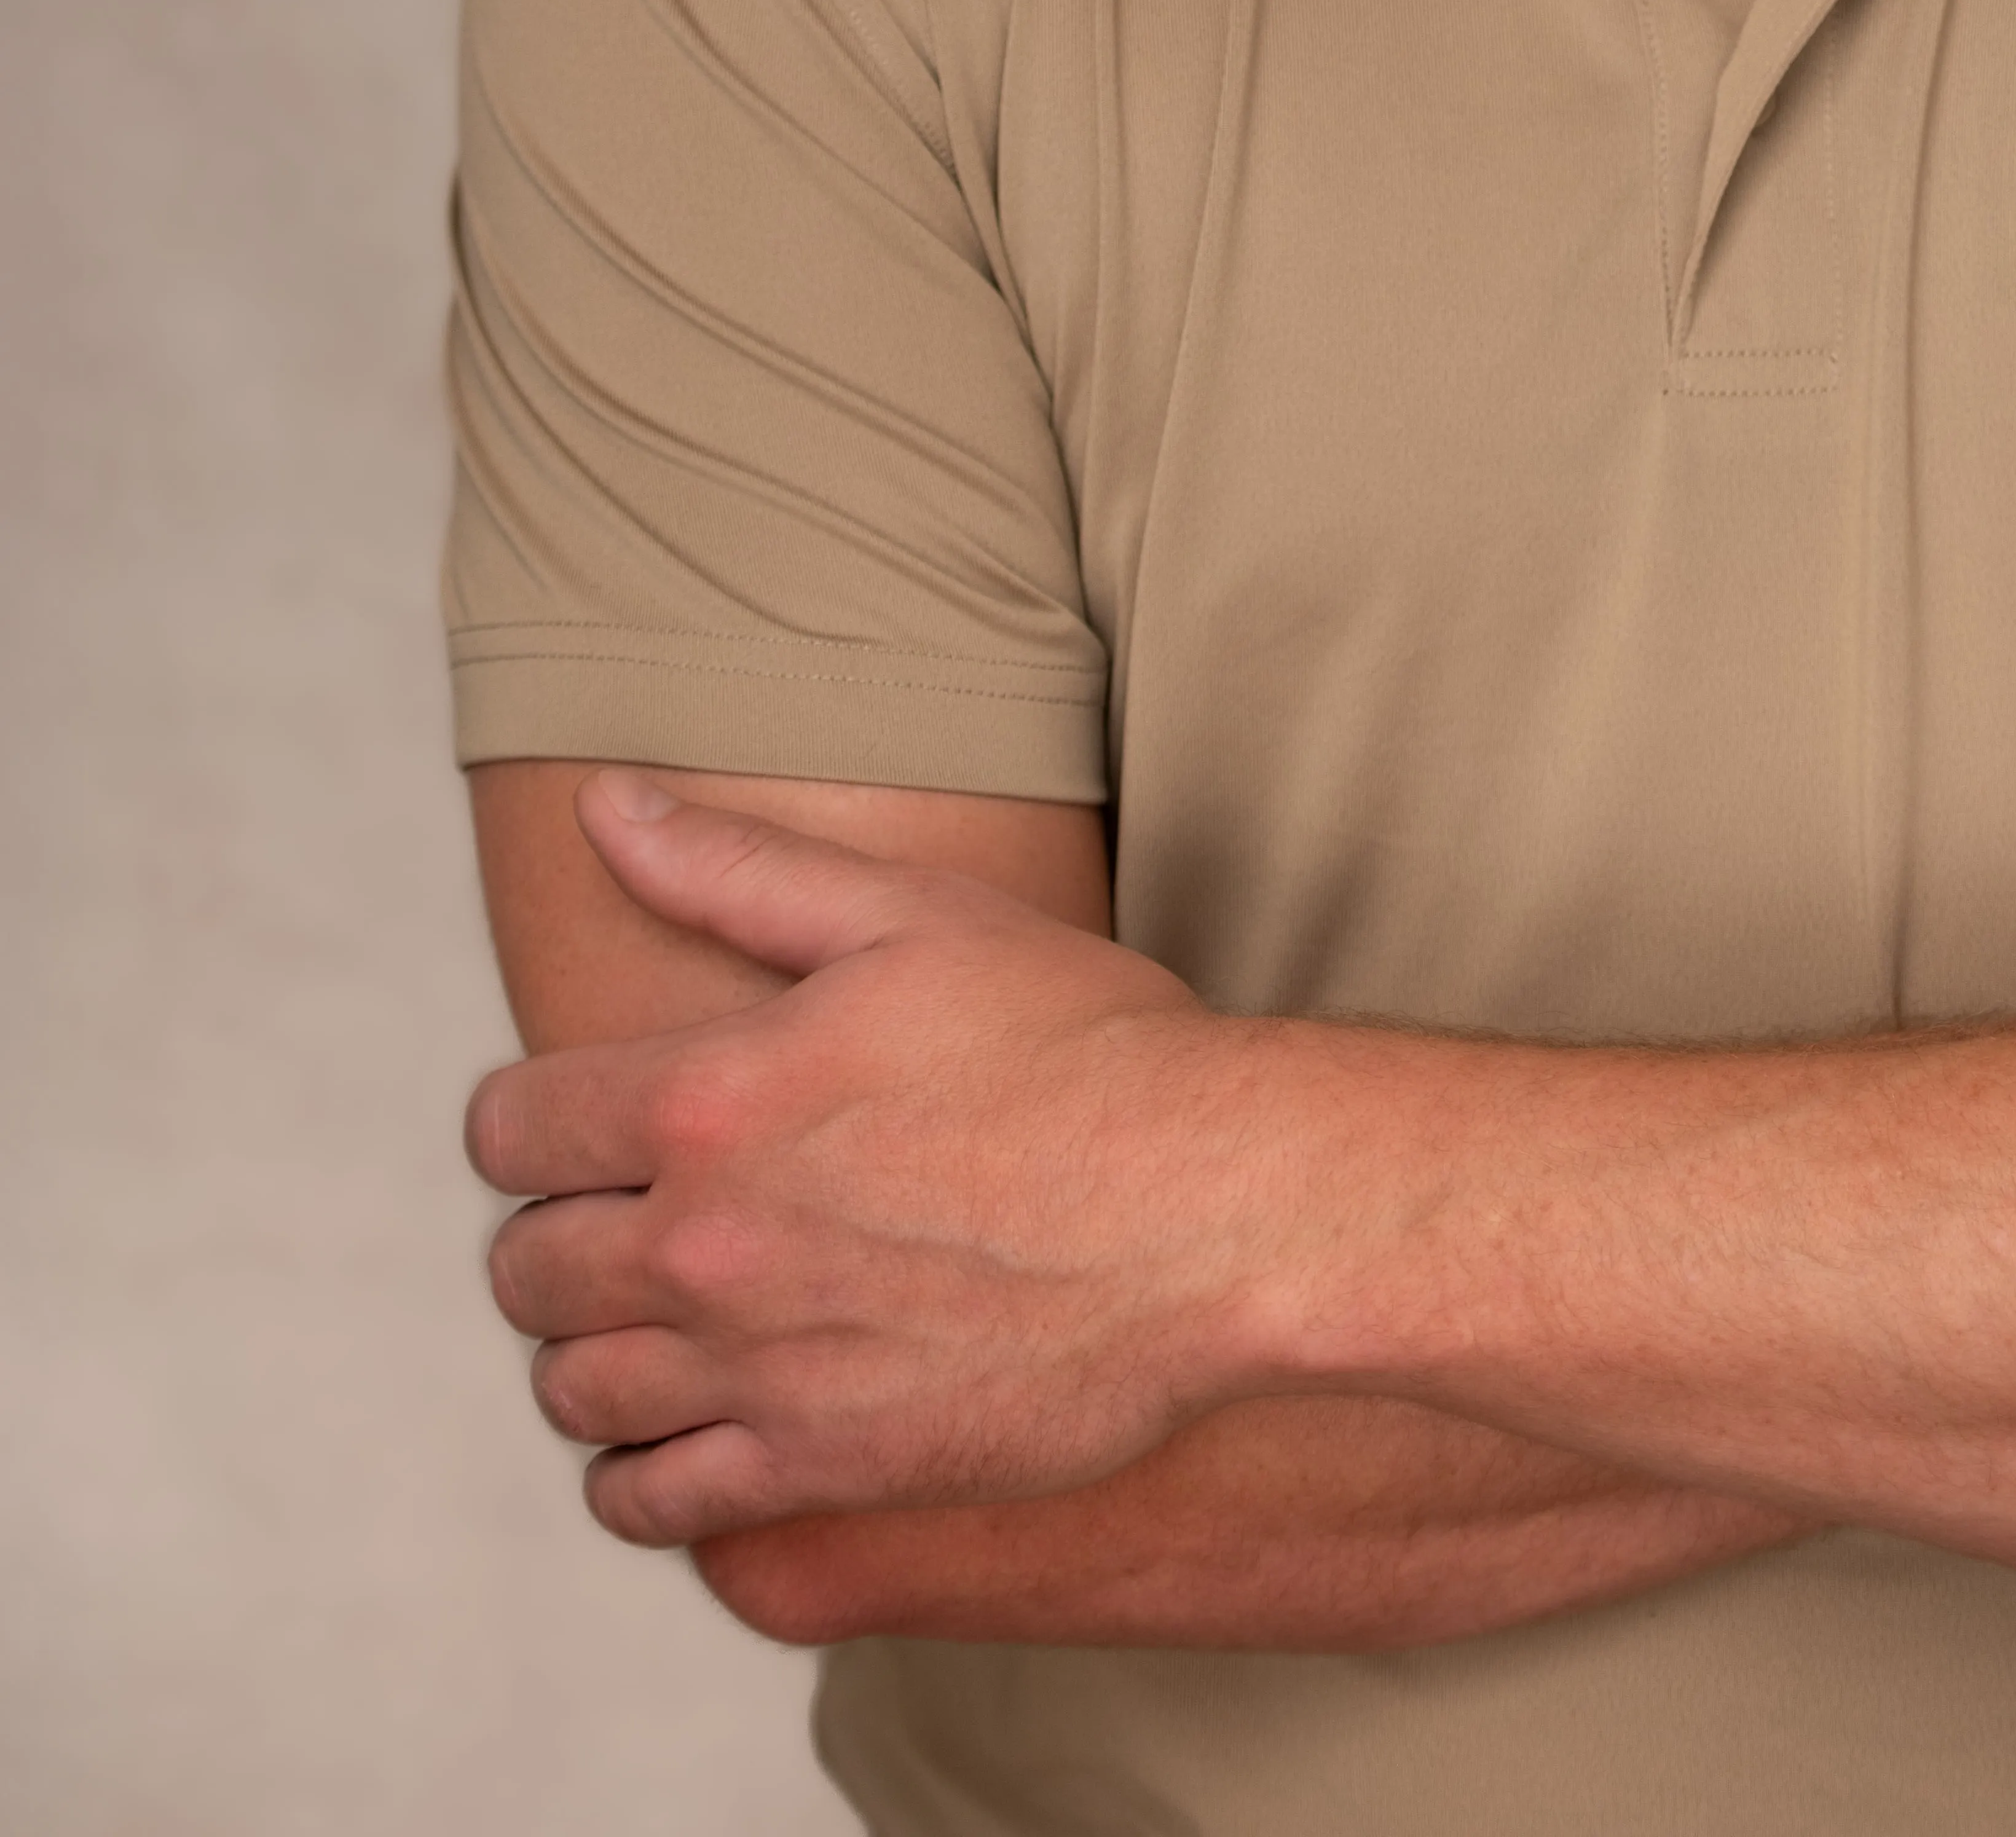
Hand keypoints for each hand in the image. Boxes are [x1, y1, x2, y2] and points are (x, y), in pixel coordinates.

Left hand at [469, 774, 1260, 1546]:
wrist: (1214, 1206)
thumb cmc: (1081, 1040)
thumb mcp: (913, 916)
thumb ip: (735, 868)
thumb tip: (602, 803)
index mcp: (711, 1099)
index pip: (509, 1129)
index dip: (529, 1120)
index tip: (580, 1122)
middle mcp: (707, 1242)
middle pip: (525, 1269)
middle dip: (557, 1234)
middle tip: (628, 1215)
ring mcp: (759, 1368)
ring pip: (574, 1391)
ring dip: (592, 1353)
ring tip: (659, 1320)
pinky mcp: (821, 1468)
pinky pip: (650, 1503)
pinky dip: (640, 1474)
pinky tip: (691, 1429)